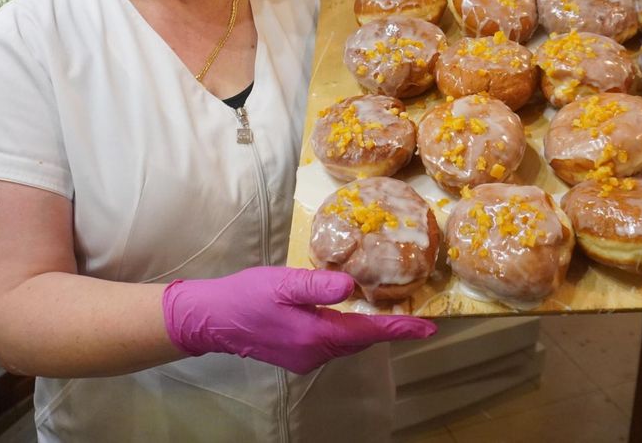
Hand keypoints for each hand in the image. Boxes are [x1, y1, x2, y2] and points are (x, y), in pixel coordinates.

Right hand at [162, 266, 435, 373]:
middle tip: (413, 319)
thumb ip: (318, 285)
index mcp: (317, 336)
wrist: (213, 319)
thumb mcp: (283, 283)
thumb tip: (352, 286)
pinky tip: (345, 316)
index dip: (400, 329)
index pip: (369, 332)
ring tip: (387, 315)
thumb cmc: (247, 295)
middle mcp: (315, 353)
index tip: (428, 328)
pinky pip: (330, 342)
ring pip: (346, 342)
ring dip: (366, 329)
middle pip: (361, 339)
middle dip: (387, 329)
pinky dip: (346, 330)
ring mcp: (304, 357)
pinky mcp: (295, 354)